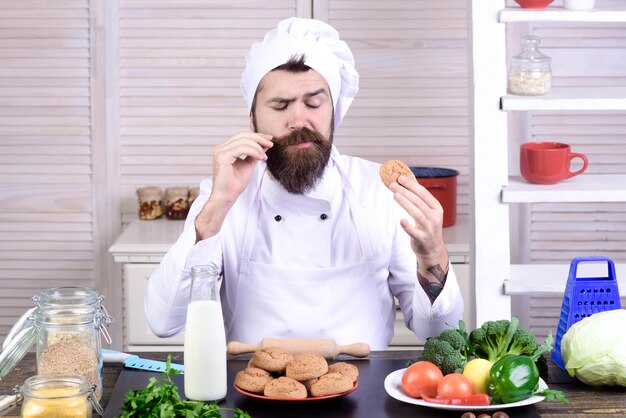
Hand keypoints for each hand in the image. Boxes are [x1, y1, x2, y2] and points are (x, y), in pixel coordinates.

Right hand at [210, 132, 272, 204]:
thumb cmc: (235, 184)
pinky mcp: (222, 156)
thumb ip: (255, 154)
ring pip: (243, 141)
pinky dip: (254, 152)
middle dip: (259, 138)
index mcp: (225, 149)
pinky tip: (261, 158)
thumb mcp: (248, 165)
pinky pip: (241, 149)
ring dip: (258, 147)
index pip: (242, 137)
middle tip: (271, 144)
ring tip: (265, 157)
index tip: (270, 139)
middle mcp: (221, 148)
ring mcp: (220, 151)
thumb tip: (265, 144)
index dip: (257, 136)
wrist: (226, 197)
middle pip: (242, 136)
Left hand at [389, 174, 449, 298]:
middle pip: (419, 202)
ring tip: (395, 195)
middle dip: (405, 191)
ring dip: (405, 203)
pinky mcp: (422, 238)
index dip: (412, 185)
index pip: (423, 193)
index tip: (401, 178)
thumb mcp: (427, 211)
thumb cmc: (427, 226)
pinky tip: (401, 220)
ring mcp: (429, 228)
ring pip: (416, 213)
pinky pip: (414, 232)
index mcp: (436, 208)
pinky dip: (408, 226)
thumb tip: (409, 178)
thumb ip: (419, 196)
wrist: (432, 249)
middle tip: (393, 185)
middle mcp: (434, 217)